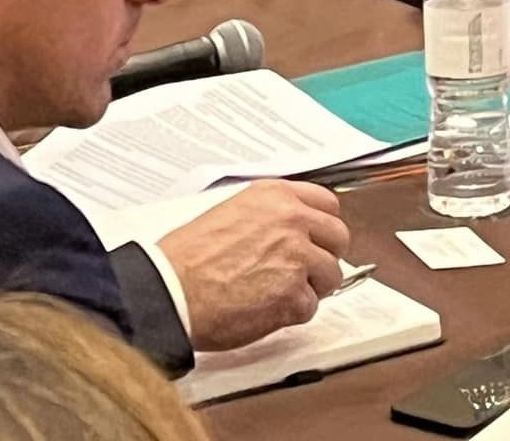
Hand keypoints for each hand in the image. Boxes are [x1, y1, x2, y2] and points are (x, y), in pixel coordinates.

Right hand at [160, 178, 349, 351]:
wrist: (171, 290)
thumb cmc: (189, 257)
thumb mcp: (232, 211)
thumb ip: (270, 215)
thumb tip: (293, 229)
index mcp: (277, 197)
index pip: (327, 204)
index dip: (324, 226)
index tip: (318, 239)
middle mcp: (293, 221)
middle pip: (338, 237)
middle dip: (325, 256)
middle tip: (305, 271)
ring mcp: (297, 258)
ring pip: (331, 274)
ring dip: (311, 287)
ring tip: (281, 293)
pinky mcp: (293, 295)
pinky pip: (310, 307)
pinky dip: (293, 313)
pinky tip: (267, 310)